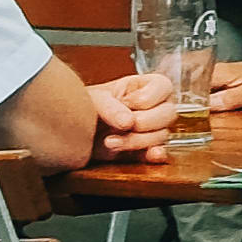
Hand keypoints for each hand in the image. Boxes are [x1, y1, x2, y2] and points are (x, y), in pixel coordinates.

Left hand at [87, 66, 202, 153]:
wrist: (73, 131)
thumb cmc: (85, 107)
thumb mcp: (94, 99)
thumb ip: (111, 107)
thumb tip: (128, 123)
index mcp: (144, 86)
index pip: (164, 86)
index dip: (148, 98)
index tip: (127, 102)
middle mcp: (154, 106)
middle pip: (168, 114)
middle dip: (144, 122)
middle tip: (121, 125)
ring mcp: (152, 129)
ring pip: (162, 135)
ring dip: (136, 141)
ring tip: (110, 142)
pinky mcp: (144, 149)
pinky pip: (157, 153)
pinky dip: (153, 155)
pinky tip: (150, 154)